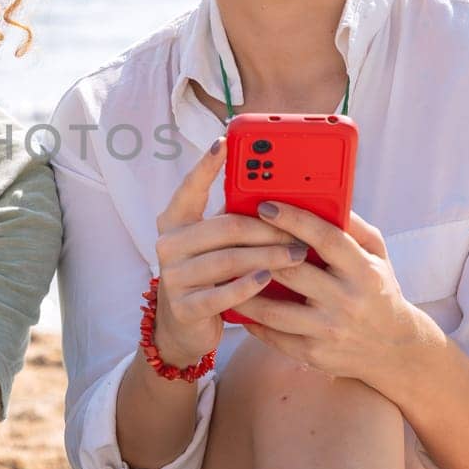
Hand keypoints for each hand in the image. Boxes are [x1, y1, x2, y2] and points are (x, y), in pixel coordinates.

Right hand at [151, 138, 308, 366]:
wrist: (184, 327)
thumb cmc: (211, 275)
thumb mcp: (217, 244)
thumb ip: (233, 220)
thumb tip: (278, 196)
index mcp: (175, 222)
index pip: (189, 188)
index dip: (206, 165)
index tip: (224, 141)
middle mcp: (168, 245)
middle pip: (224, 228)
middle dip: (267, 228)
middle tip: (300, 231)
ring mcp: (173, 277)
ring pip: (228, 260)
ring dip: (267, 256)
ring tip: (297, 255)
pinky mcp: (184, 307)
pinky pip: (221, 294)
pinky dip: (247, 285)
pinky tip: (269, 278)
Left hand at [227, 205, 429, 381]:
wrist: (395, 349)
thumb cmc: (378, 289)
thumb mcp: (377, 255)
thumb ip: (352, 227)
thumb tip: (322, 197)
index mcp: (364, 270)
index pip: (326, 239)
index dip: (294, 220)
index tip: (265, 205)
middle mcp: (347, 301)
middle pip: (293, 271)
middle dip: (259, 252)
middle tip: (232, 236)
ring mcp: (329, 330)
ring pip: (274, 309)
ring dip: (244, 290)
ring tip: (225, 271)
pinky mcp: (314, 354)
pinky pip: (273, 335)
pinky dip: (251, 320)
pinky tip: (236, 302)